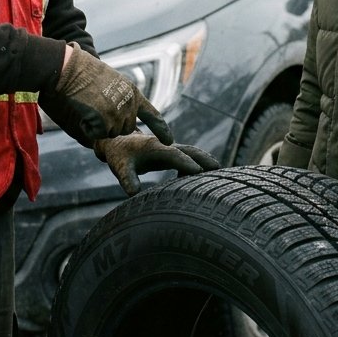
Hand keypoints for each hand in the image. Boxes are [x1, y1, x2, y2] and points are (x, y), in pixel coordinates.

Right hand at [48, 43, 171, 144]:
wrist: (71, 68)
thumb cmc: (84, 72)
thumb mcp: (111, 82)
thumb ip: (121, 100)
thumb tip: (123, 123)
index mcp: (133, 92)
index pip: (152, 114)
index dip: (161, 129)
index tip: (169, 141)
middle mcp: (129, 104)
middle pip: (125, 129)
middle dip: (111, 125)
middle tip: (96, 107)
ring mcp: (118, 113)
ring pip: (110, 133)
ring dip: (98, 126)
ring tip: (89, 105)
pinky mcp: (104, 120)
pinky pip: (96, 135)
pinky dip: (87, 128)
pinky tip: (83, 112)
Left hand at [94, 132, 220, 195]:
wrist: (118, 143)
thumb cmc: (120, 155)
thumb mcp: (121, 167)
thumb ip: (127, 179)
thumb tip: (134, 194)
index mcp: (154, 148)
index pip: (174, 154)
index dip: (186, 162)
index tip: (198, 171)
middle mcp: (165, 146)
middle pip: (189, 150)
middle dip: (204, 159)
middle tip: (219, 169)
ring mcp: (169, 149)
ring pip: (191, 153)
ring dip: (204, 161)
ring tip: (219, 174)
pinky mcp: (170, 154)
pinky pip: (187, 158)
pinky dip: (197, 164)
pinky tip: (201, 178)